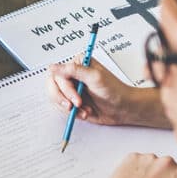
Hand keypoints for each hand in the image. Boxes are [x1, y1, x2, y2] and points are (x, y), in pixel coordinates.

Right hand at [46, 57, 166, 127]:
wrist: (123, 108)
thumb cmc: (114, 91)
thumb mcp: (94, 78)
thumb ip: (73, 70)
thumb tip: (53, 66)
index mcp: (77, 65)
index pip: (58, 74)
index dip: (64, 88)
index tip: (75, 97)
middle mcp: (72, 75)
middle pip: (53, 87)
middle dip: (64, 99)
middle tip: (74, 106)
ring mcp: (72, 89)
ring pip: (56, 99)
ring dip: (70, 107)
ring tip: (84, 109)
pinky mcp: (72, 101)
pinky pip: (62, 108)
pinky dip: (73, 113)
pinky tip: (85, 112)